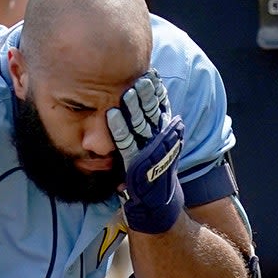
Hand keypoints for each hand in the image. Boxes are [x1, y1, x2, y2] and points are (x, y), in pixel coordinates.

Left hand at [107, 70, 184, 233]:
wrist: (157, 204)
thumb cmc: (152, 172)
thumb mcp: (156, 146)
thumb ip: (153, 127)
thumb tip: (144, 101)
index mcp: (166, 132)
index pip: (161, 106)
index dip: (156, 90)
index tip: (151, 73)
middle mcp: (159, 139)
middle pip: (151, 111)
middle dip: (146, 93)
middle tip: (141, 75)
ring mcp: (149, 151)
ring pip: (140, 123)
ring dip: (134, 106)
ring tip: (127, 89)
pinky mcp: (135, 163)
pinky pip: (126, 142)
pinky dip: (119, 128)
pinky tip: (112, 114)